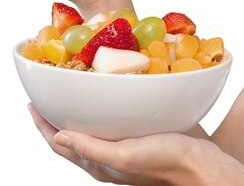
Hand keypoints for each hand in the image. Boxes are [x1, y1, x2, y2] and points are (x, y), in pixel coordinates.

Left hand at [29, 104, 196, 184]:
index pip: (60, 144)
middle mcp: (108, 154)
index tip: (33, 104)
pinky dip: (106, 107)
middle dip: (58, 116)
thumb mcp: (125, 156)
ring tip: (76, 90)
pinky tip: (113, 94)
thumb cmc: (164, 163)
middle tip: (50, 93)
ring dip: (81, 111)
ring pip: (94, 127)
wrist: (200, 164)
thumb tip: (59, 136)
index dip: (43, 126)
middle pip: (73, 135)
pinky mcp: (142, 133)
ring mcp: (125, 144)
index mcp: (99, 163)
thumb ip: (93, 149)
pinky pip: (115, 119)